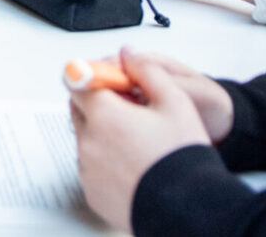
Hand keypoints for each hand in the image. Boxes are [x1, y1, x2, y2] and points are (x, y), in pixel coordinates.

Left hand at [69, 49, 214, 232]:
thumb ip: (148, 71)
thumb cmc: (182, 157)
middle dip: (100, 104)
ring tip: (139, 142)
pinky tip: (134, 163)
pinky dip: (106, 160)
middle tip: (133, 112)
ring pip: (87, 138)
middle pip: (80, 109)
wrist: (188, 209)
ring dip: (104, 133)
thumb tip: (128, 56)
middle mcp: (89, 142)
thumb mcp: (176, 101)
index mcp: (105, 115)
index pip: (77, 80)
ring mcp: (88, 169)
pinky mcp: (92, 191)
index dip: (96, 76)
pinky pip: (92, 166)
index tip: (114, 81)